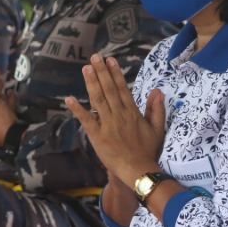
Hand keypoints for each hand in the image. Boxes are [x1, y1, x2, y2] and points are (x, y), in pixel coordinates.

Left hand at [64, 53, 164, 187]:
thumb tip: (158, 91)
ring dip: (91, 83)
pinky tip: (69, 99)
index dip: (115, 73)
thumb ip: (157, 109)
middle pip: (108, 89)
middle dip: (101, 72)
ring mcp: (107, 124)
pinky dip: (77, 109)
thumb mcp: (157, 129)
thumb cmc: (148, 150)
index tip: (110, 60)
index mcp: (132, 112)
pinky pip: (86, 120)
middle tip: (95, 57)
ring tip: (85, 68)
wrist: (138, 169)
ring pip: (98, 100)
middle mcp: (119, 115)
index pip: (122, 88)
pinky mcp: (97, 135)